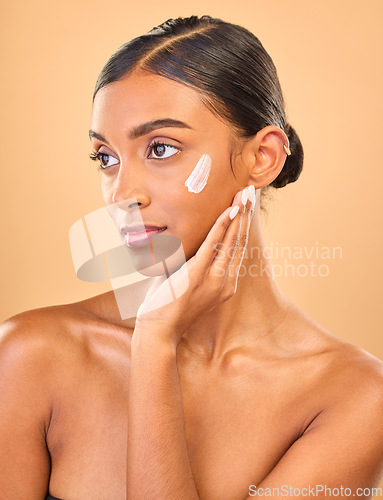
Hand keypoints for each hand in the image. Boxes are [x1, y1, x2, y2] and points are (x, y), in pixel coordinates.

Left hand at [134, 185, 255, 346]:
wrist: (158, 334)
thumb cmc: (168, 310)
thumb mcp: (185, 285)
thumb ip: (191, 266)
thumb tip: (184, 247)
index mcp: (224, 284)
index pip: (237, 249)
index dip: (243, 226)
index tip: (245, 207)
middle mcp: (225, 281)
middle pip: (239, 241)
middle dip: (246, 214)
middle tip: (251, 192)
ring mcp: (214, 278)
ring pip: (231, 240)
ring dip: (239, 214)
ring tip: (245, 195)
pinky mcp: (199, 275)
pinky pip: (213, 245)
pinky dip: (222, 226)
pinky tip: (230, 211)